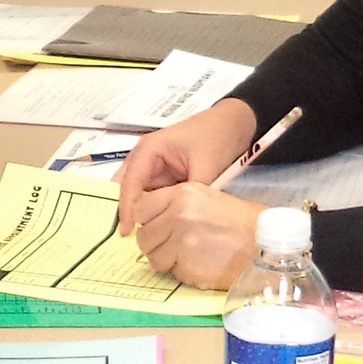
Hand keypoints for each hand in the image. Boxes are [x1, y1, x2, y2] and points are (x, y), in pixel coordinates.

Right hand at [116, 99, 257, 232]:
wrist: (235, 124)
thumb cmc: (217, 136)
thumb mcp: (206, 164)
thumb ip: (192, 192)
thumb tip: (182, 218)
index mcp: (150, 149)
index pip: (130, 182)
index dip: (127, 207)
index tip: (127, 231)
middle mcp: (147, 158)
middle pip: (128, 188)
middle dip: (127, 211)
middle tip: (127, 239)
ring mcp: (156, 168)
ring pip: (140, 195)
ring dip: (140, 213)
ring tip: (140, 237)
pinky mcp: (167, 178)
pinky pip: (155, 196)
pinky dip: (154, 211)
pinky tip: (156, 228)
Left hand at [130, 180, 259, 291]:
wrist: (264, 243)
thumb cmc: (238, 221)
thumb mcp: (205, 198)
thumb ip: (175, 205)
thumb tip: (150, 220)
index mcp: (182, 194)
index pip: (140, 209)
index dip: (147, 221)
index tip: (155, 227)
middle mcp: (179, 216)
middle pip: (144, 237)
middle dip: (156, 244)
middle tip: (174, 245)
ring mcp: (182, 243)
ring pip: (154, 258)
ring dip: (167, 260)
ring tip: (190, 255)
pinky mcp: (188, 267)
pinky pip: (172, 273)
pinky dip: (184, 272)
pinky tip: (202, 263)